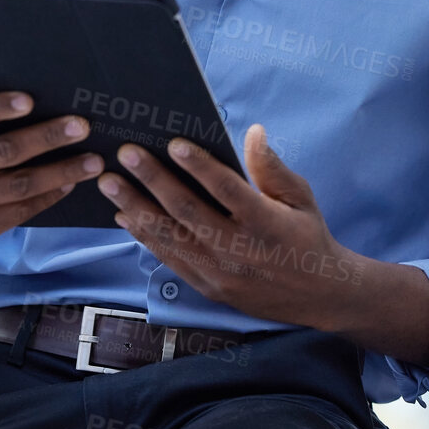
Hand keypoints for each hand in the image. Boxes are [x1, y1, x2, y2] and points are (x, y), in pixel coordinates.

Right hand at [0, 91, 104, 249]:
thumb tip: (46, 100)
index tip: (30, 100)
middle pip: (4, 151)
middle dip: (48, 137)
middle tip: (82, 127)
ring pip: (19, 185)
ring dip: (61, 171)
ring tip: (93, 161)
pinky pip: (20, 211)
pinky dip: (49, 196)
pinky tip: (70, 183)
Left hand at [96, 123, 361, 325]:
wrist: (318, 296)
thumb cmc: (307, 235)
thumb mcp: (301, 197)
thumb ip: (272, 167)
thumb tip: (252, 132)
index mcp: (267, 223)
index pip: (228, 190)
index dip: (200, 166)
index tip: (173, 143)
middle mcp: (240, 250)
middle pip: (188, 211)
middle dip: (152, 180)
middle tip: (125, 153)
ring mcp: (220, 273)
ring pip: (170, 236)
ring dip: (136, 207)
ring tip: (110, 182)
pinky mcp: (208, 288)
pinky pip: (170, 258)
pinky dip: (144, 237)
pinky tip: (125, 215)